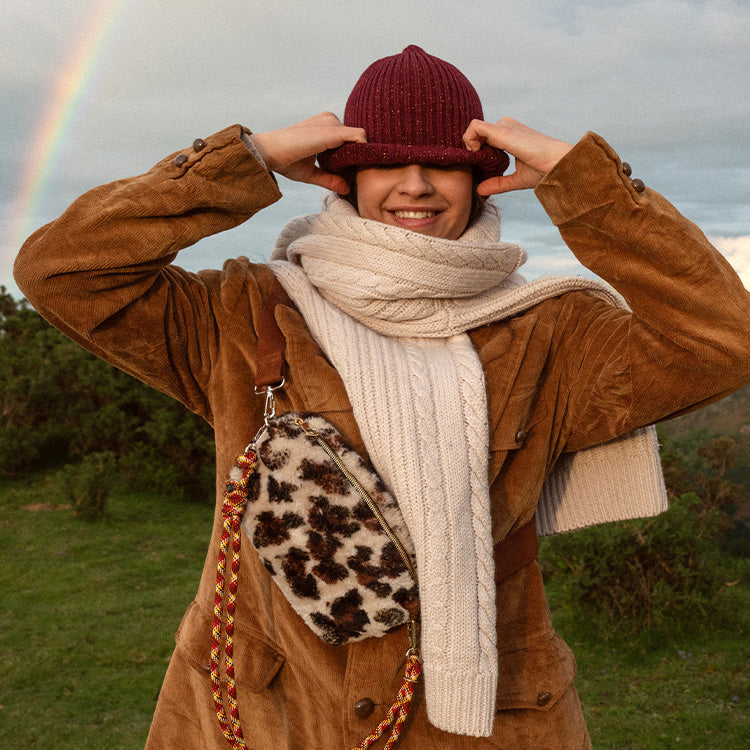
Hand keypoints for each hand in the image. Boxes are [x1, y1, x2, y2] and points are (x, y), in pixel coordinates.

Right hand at [250, 112, 366, 193]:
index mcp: (325, 127)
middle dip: (358, 158)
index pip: (350, 140)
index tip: (349, 174)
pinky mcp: (334, 131)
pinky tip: (359, 165)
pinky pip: (360, 137)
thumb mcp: (312, 173)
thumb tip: (346, 189)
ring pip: (361, 139)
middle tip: (352, 176)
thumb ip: (330, 178)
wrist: (269, 153)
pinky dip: (365, 151)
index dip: (353, 157)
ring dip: (361, 156)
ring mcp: (332, 123)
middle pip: (357, 140)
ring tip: (351, 174)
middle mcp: (330, 120)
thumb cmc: (285, 161)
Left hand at [462, 118, 572, 194]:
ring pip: (474, 129)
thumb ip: (498, 183)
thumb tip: (480, 190)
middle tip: (478, 167)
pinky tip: (476, 155)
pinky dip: (468, 140)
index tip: (480, 168)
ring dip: (469, 146)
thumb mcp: (516, 179)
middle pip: (477, 134)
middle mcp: (506, 126)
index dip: (477, 152)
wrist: (556, 164)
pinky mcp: (501, 130)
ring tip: (478, 162)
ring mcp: (503, 126)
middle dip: (472, 151)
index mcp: (510, 135)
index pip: (484, 138)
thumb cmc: (543, 170)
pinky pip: (474, 127)